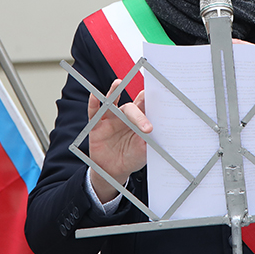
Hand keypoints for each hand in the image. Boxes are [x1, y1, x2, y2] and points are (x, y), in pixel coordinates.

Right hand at [88, 79, 151, 202]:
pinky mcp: (96, 125)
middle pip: (131, 108)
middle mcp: (124, 116)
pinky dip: (93, 103)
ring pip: (112, 102)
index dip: (152, 104)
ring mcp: (110, 119)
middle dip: (139, 112)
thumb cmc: (132, 157)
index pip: (146, 109)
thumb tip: (161, 134)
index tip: (161, 100)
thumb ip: (150, 142)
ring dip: (114, 91)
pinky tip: (94, 96)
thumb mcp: (143, 151)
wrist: (113, 170)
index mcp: (139, 121)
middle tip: (147, 124)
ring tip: (118, 83)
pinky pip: (94, 112)